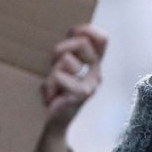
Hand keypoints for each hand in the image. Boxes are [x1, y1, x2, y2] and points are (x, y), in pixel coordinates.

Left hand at [34, 23, 107, 151]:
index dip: (87, 30)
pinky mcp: (83, 92)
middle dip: (61, 48)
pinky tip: (52, 97)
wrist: (54, 121)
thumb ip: (68, 50)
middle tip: (53, 64)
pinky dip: (49, 85)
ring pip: (66, 59)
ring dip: (52, 71)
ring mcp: (92, 83)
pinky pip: (60, 75)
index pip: (102, 39)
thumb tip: (74, 32)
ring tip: (53, 85)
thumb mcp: (61, 67)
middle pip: (82, 43)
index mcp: (93, 64)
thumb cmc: (56, 91)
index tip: (72, 33)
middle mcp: (97, 72)